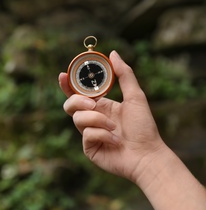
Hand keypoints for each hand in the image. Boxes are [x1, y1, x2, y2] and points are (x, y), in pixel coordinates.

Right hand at [59, 51, 164, 181]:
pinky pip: (87, 134)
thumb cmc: (144, 127)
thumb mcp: (135, 96)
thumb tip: (113, 53)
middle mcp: (92, 118)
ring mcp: (89, 133)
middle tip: (93, 104)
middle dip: (78, 101)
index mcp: (100, 105)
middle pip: (70, 104)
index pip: (78, 92)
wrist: (147, 155)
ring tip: (114, 127)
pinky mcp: (89, 147)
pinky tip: (115, 141)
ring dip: (97, 120)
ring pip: (78, 118)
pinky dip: (102, 135)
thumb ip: (124, 74)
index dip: (67, 85)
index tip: (62, 75)